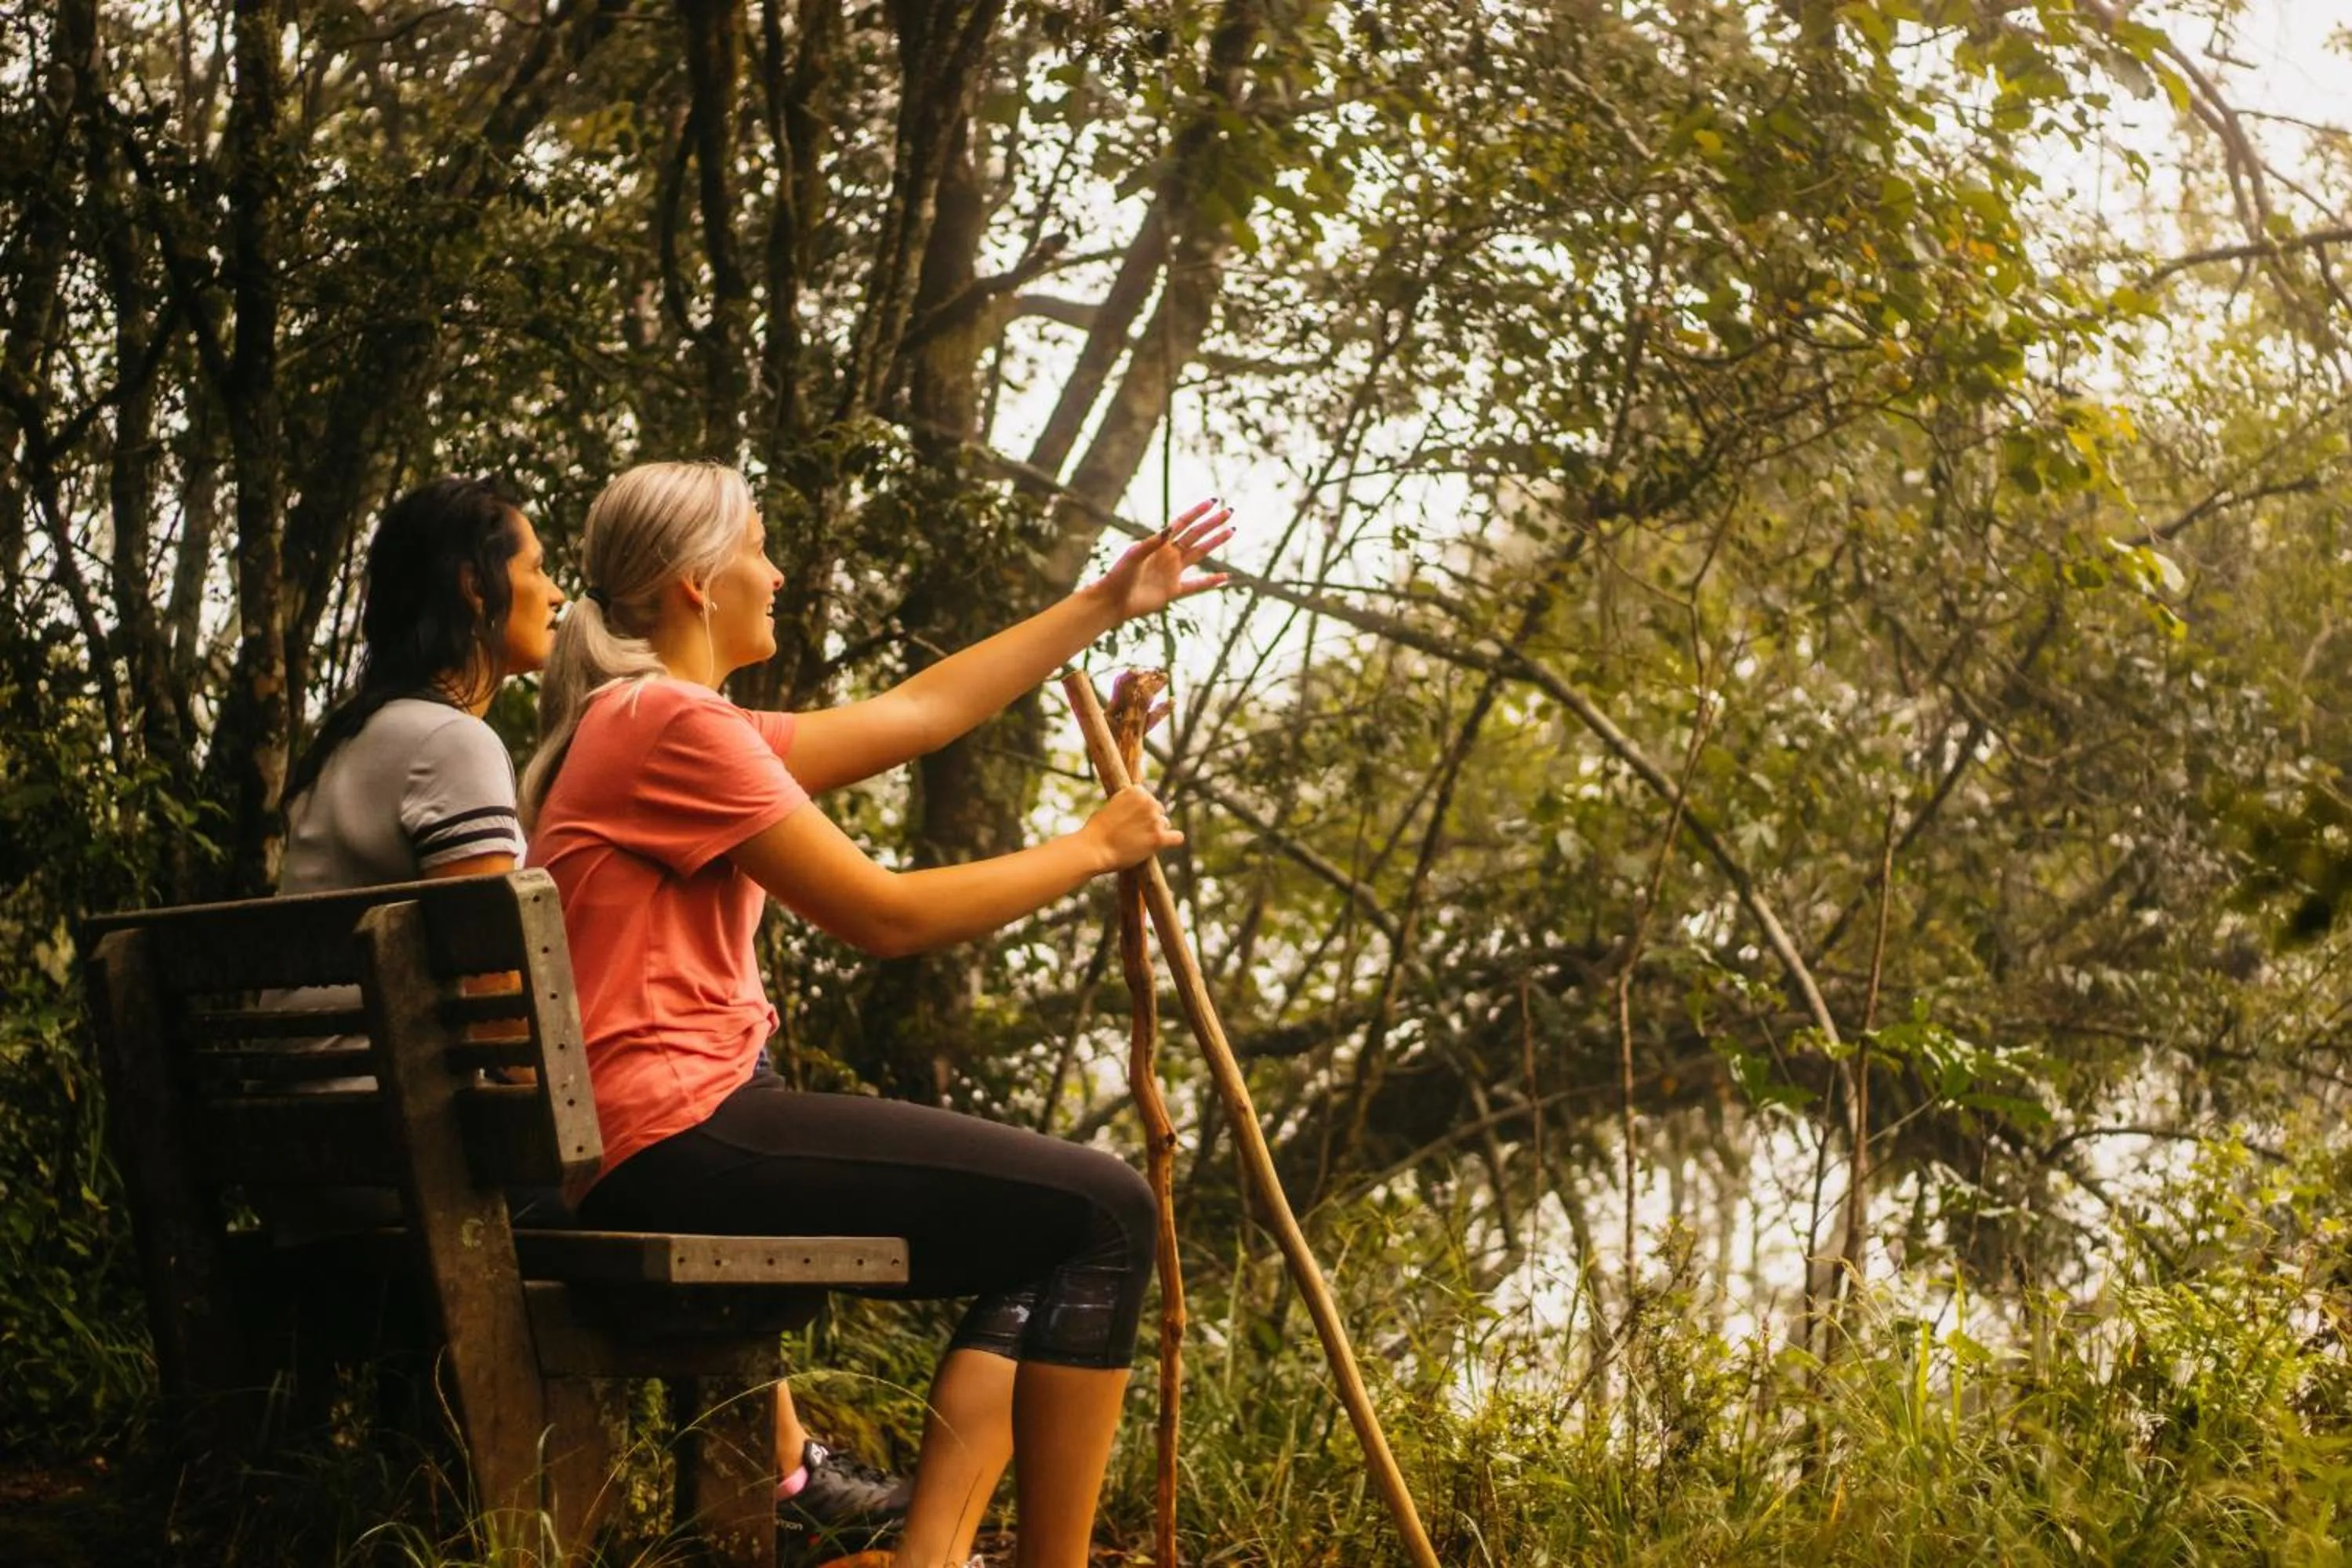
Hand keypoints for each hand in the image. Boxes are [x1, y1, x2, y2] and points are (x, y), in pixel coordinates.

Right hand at [1082, 784, 1183, 870]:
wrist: (1093, 849)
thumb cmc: (1097, 830)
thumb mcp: (1111, 806)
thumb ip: (1128, 804)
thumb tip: (1139, 809)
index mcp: (1136, 791)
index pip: (1148, 798)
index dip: (1140, 811)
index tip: (1129, 820)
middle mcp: (1149, 802)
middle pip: (1159, 810)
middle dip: (1150, 820)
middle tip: (1133, 833)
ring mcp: (1155, 819)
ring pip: (1165, 824)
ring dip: (1156, 832)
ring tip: (1138, 841)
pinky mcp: (1159, 838)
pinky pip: (1177, 837)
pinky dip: (1172, 840)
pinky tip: (1162, 844)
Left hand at [1089, 498, 1235, 622]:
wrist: (1112, 600)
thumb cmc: (1118, 575)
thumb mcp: (1133, 555)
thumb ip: (1151, 543)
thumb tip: (1170, 529)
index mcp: (1159, 543)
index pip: (1183, 523)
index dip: (1198, 512)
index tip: (1213, 501)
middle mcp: (1169, 555)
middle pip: (1196, 535)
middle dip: (1212, 523)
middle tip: (1229, 511)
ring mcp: (1173, 572)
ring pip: (1200, 553)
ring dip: (1215, 543)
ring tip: (1231, 531)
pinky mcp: (1173, 591)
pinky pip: (1197, 585)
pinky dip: (1211, 582)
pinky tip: (1225, 578)